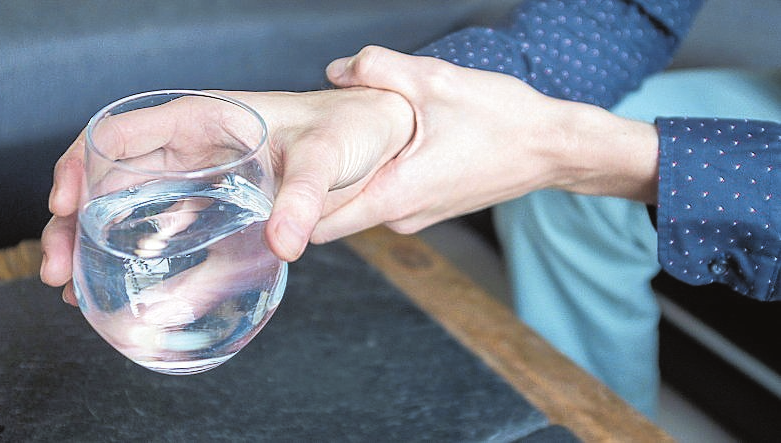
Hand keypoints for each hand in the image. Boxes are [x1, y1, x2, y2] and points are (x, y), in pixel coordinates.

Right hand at [41, 88, 413, 303]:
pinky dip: (142, 259)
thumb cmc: (348, 131)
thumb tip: (282, 245)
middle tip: (58, 270)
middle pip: (110, 179)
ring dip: (97, 246)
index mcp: (204, 119)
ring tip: (74, 291)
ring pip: (130, 209)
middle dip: (74, 222)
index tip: (66, 207)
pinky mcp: (221, 209)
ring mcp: (203, 180)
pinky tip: (128, 292)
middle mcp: (193, 148)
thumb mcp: (326, 156)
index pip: (120, 134)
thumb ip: (304, 198)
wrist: (376, 143)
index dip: (82, 166)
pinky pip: (168, 231)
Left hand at [313, 46, 658, 242]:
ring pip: (359, 206)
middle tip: (300, 148)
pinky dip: (371, 178)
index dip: (290, 204)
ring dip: (345, 180)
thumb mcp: (436, 81)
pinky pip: (382, 199)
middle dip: (312, 188)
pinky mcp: (427, 208)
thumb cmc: (503, 119)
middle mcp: (401, 217)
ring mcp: (416, 217)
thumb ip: (379, 68)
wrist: (551, 147)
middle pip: (333, 217)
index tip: (271, 178)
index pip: (319, 224)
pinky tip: (377, 145)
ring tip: (339, 141)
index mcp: (395, 195)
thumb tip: (335, 69)